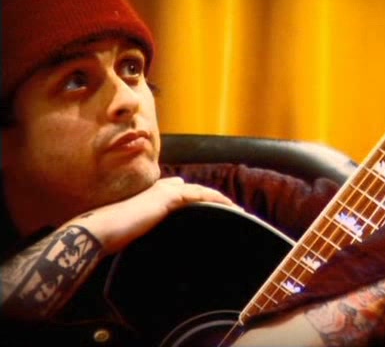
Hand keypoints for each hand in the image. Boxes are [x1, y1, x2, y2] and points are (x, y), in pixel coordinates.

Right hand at [64, 177, 235, 254]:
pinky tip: (231, 208)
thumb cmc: (114, 236)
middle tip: (239, 212)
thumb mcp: (139, 233)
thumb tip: (167, 238)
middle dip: (219, 201)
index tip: (222, 214)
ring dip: (224, 201)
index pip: (188, 196)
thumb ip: (152, 228)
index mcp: (157, 197)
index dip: (206, 203)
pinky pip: (201, 195)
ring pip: (204, 192)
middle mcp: (163, 189)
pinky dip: (217, 200)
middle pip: (199, 193)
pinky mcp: (168, 196)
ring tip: (241, 211)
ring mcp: (166, 191)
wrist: (100, 230)